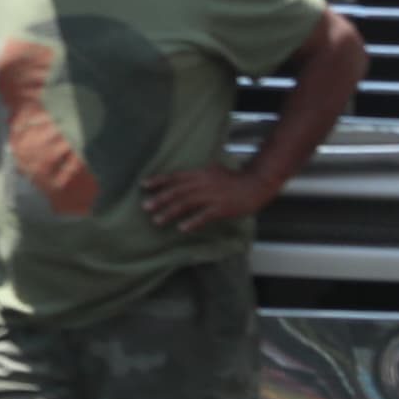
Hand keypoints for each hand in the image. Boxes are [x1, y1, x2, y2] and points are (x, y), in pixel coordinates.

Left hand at [141, 164, 274, 231]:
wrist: (255, 184)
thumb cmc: (233, 179)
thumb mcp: (212, 171)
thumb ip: (196, 175)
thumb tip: (179, 179)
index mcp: (200, 173)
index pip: (175, 176)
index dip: (159, 180)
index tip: (144, 185)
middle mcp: (203, 183)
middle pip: (177, 191)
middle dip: (160, 199)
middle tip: (145, 206)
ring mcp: (212, 196)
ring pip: (187, 203)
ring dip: (170, 212)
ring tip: (157, 220)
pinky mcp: (221, 208)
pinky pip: (204, 216)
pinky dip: (192, 221)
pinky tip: (182, 228)